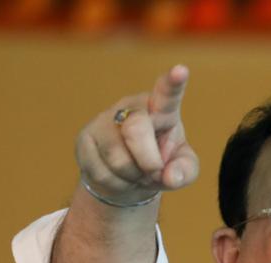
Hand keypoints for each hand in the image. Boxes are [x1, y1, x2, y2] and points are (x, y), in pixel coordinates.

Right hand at [75, 65, 199, 205]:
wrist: (127, 178)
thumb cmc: (161, 165)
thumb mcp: (182, 169)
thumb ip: (184, 171)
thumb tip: (170, 176)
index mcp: (162, 109)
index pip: (167, 93)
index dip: (173, 83)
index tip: (181, 70)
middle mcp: (131, 108)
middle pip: (136, 131)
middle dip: (149, 161)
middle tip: (155, 172)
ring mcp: (105, 120)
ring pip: (118, 158)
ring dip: (133, 176)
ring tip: (137, 173)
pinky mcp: (85, 138)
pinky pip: (101, 171)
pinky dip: (117, 184)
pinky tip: (120, 176)